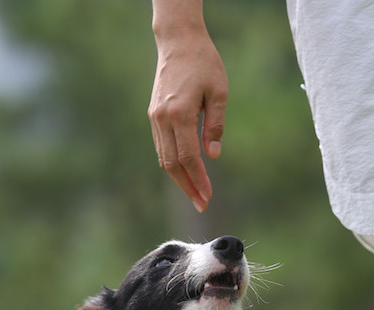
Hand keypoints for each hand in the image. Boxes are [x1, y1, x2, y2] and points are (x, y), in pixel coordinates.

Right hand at [148, 26, 227, 211]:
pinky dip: (172, 163)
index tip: (208, 196)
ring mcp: (155, 118)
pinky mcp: (153, 116)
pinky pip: (161, 147)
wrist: (178, 42)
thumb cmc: (204, 63)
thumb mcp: (219, 93)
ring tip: (195, 193)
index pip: (188, 157)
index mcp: (179, 113)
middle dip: (187, 187)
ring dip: (179, 179)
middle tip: (202, 204)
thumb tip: (213, 156)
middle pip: (171, 164)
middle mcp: (162, 119)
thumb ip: (215, 126)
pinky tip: (185, 173)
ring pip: (163, 158)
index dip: (199, 180)